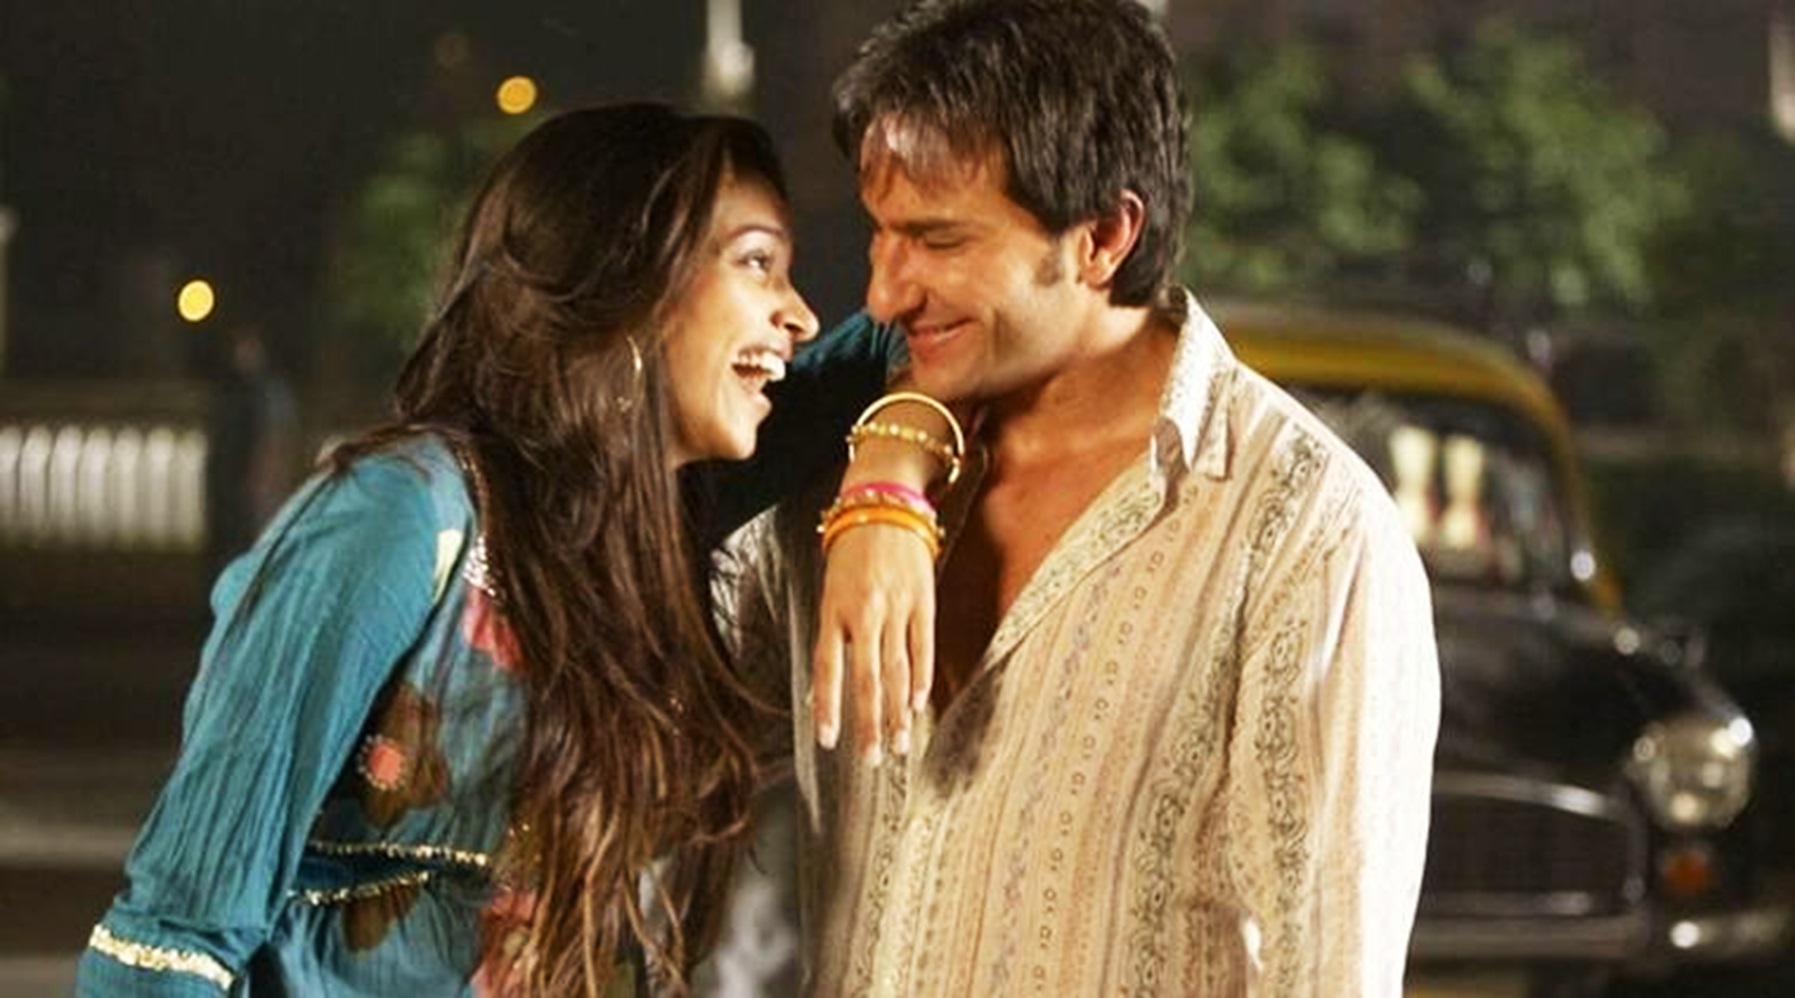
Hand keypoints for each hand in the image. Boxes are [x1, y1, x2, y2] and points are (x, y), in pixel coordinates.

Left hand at [811, 521, 936, 763]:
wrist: (884, 502)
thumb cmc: (851, 551)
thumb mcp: (830, 589)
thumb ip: (832, 636)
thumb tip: (824, 688)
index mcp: (833, 610)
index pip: (828, 668)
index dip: (828, 706)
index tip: (828, 741)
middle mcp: (864, 611)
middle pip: (866, 678)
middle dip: (868, 723)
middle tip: (872, 759)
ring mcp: (896, 606)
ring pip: (897, 669)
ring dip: (898, 711)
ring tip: (900, 744)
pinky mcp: (923, 599)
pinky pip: (922, 646)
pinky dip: (920, 678)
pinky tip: (919, 704)